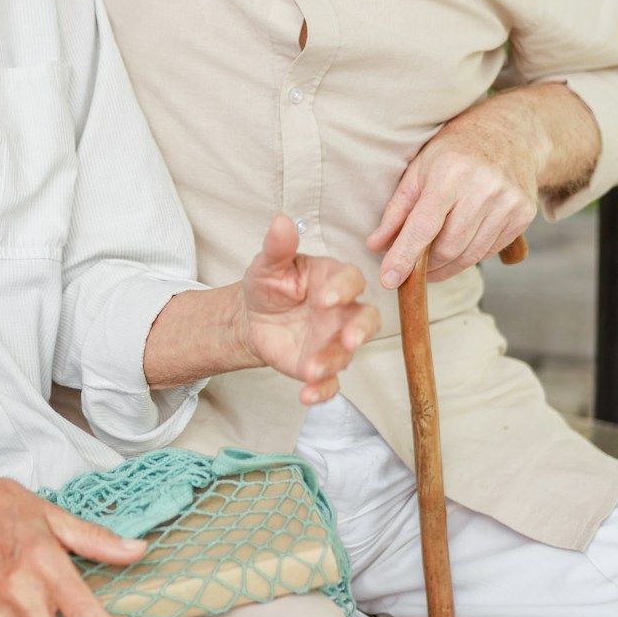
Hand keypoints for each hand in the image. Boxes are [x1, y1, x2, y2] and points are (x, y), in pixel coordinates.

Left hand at [237, 216, 379, 405]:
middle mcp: (343, 311)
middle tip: (348, 339)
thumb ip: (278, 247)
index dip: (343, 289)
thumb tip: (281, 220)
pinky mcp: (322, 366)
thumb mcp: (268, 264)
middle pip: (365, 320)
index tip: (324, 298)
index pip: (351, 280)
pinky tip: (306, 396)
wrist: (253, 317)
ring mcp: (335, 340)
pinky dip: (322, 391)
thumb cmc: (269, 284)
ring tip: (309, 370)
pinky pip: (330, 382)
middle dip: (360, 331)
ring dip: (332, 362)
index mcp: (333, 280)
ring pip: (347, 353)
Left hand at [368, 97, 544, 287]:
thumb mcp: (418, 170)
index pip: (424, 226)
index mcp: (451, 172)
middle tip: (409, 271)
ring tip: (429, 266)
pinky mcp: (524, 214)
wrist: (510, 134)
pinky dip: (468, 257)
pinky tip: (456, 249)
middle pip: (448, 247)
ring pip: (470, 255)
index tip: (388, 280)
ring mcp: (509, 202)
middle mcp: (484, 188)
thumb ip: (397, 210)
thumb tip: (375, 246)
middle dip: (425, 266)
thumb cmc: (454, 151)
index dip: (404, 256)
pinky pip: (489, 250)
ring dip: (445, 267)